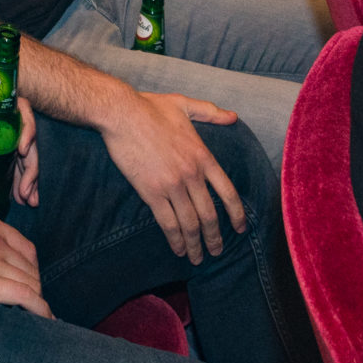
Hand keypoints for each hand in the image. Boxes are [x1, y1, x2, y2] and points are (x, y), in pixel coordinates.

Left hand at [0, 73, 40, 210]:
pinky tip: (18, 194)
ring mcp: (0, 132)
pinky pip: (11, 160)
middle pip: (26, 139)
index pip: (22, 111)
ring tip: (28, 200)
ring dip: (28, 177)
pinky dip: (17, 177)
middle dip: (30, 167)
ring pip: (23, 154)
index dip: (28, 129)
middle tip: (26, 192)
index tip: (23, 150)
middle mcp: (3, 117)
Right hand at [0, 216, 46, 314]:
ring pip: (30, 283)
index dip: (32, 271)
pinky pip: (24, 296)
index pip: (27, 250)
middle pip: (30, 268)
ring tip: (37, 315)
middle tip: (31, 305)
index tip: (30, 284)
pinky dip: (40, 309)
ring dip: (37, 300)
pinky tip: (46, 319)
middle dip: (34, 288)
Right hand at [99, 90, 248, 262]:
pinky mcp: (152, 192)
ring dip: (196, 244)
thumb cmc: (150, 107)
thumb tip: (233, 117)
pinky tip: (178, 249)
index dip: (236, 214)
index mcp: (202, 156)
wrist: (121, 113)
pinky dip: (175, 239)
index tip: (240, 229)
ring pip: (190, 223)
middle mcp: (192, 174)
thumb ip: (211, 113)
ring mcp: (172, 185)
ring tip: (198, 258)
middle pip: (210, 214)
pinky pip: (168, 223)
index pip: (227, 192)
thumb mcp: (185, 105)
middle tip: (218, 251)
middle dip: (215, 237)